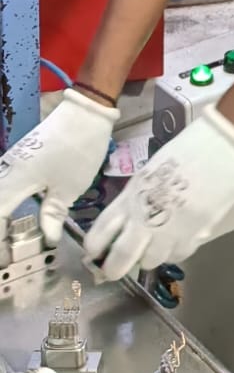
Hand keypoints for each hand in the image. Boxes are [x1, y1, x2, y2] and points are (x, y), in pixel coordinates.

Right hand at [0, 91, 117, 247]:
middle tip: (6, 252)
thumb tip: (46, 238)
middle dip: (0, 227)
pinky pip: (5, 182)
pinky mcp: (22, 156)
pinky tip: (13, 213)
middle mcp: (7, 170)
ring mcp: (13, 161)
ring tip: (9, 237)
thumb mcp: (68, 190)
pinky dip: (6, 201)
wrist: (86, 111)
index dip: (0, 241)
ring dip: (2, 214)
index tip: (5, 260)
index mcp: (13, 181)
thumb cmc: (78, 151)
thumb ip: (51, 216)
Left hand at [84, 106, 233, 279]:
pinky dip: (174, 252)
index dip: (94, 248)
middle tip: (112, 272)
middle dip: (113, 269)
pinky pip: (178, 255)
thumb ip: (136, 197)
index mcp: (133, 194)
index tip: (93, 254)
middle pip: (121, 257)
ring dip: (148, 257)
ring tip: (152, 247)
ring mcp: (172, 229)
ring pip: (150, 261)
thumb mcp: (151, 170)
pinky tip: (176, 240)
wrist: (225, 144)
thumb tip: (127, 221)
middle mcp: (148, 216)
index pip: (102, 231)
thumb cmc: (189, 148)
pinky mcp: (197, 234)